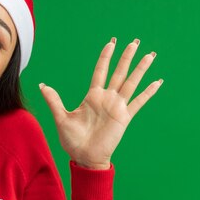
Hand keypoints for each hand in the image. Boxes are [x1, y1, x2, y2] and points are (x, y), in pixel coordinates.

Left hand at [39, 38, 162, 168]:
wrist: (84, 157)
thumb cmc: (72, 140)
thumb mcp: (61, 118)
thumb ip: (54, 100)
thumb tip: (42, 85)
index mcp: (92, 96)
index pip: (100, 71)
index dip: (105, 57)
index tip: (111, 43)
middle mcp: (107, 98)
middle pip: (119, 72)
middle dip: (126, 57)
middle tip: (135, 42)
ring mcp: (117, 107)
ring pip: (131, 83)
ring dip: (140, 69)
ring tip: (150, 55)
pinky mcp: (124, 117)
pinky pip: (138, 102)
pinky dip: (148, 92)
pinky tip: (157, 82)